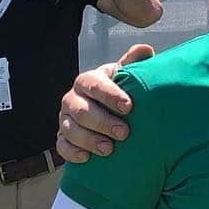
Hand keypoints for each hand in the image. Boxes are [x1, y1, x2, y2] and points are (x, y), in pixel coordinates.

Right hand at [58, 44, 154, 161]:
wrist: (108, 112)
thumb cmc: (120, 92)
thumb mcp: (126, 76)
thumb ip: (133, 64)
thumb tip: (146, 49)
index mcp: (88, 81)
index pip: (95, 85)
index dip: (110, 95)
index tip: (129, 106)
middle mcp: (73, 98)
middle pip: (81, 110)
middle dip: (102, 122)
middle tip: (124, 133)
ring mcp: (65, 118)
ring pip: (70, 129)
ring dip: (89, 139)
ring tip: (108, 149)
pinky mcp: (63, 137)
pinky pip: (61, 145)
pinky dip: (72, 152)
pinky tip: (86, 159)